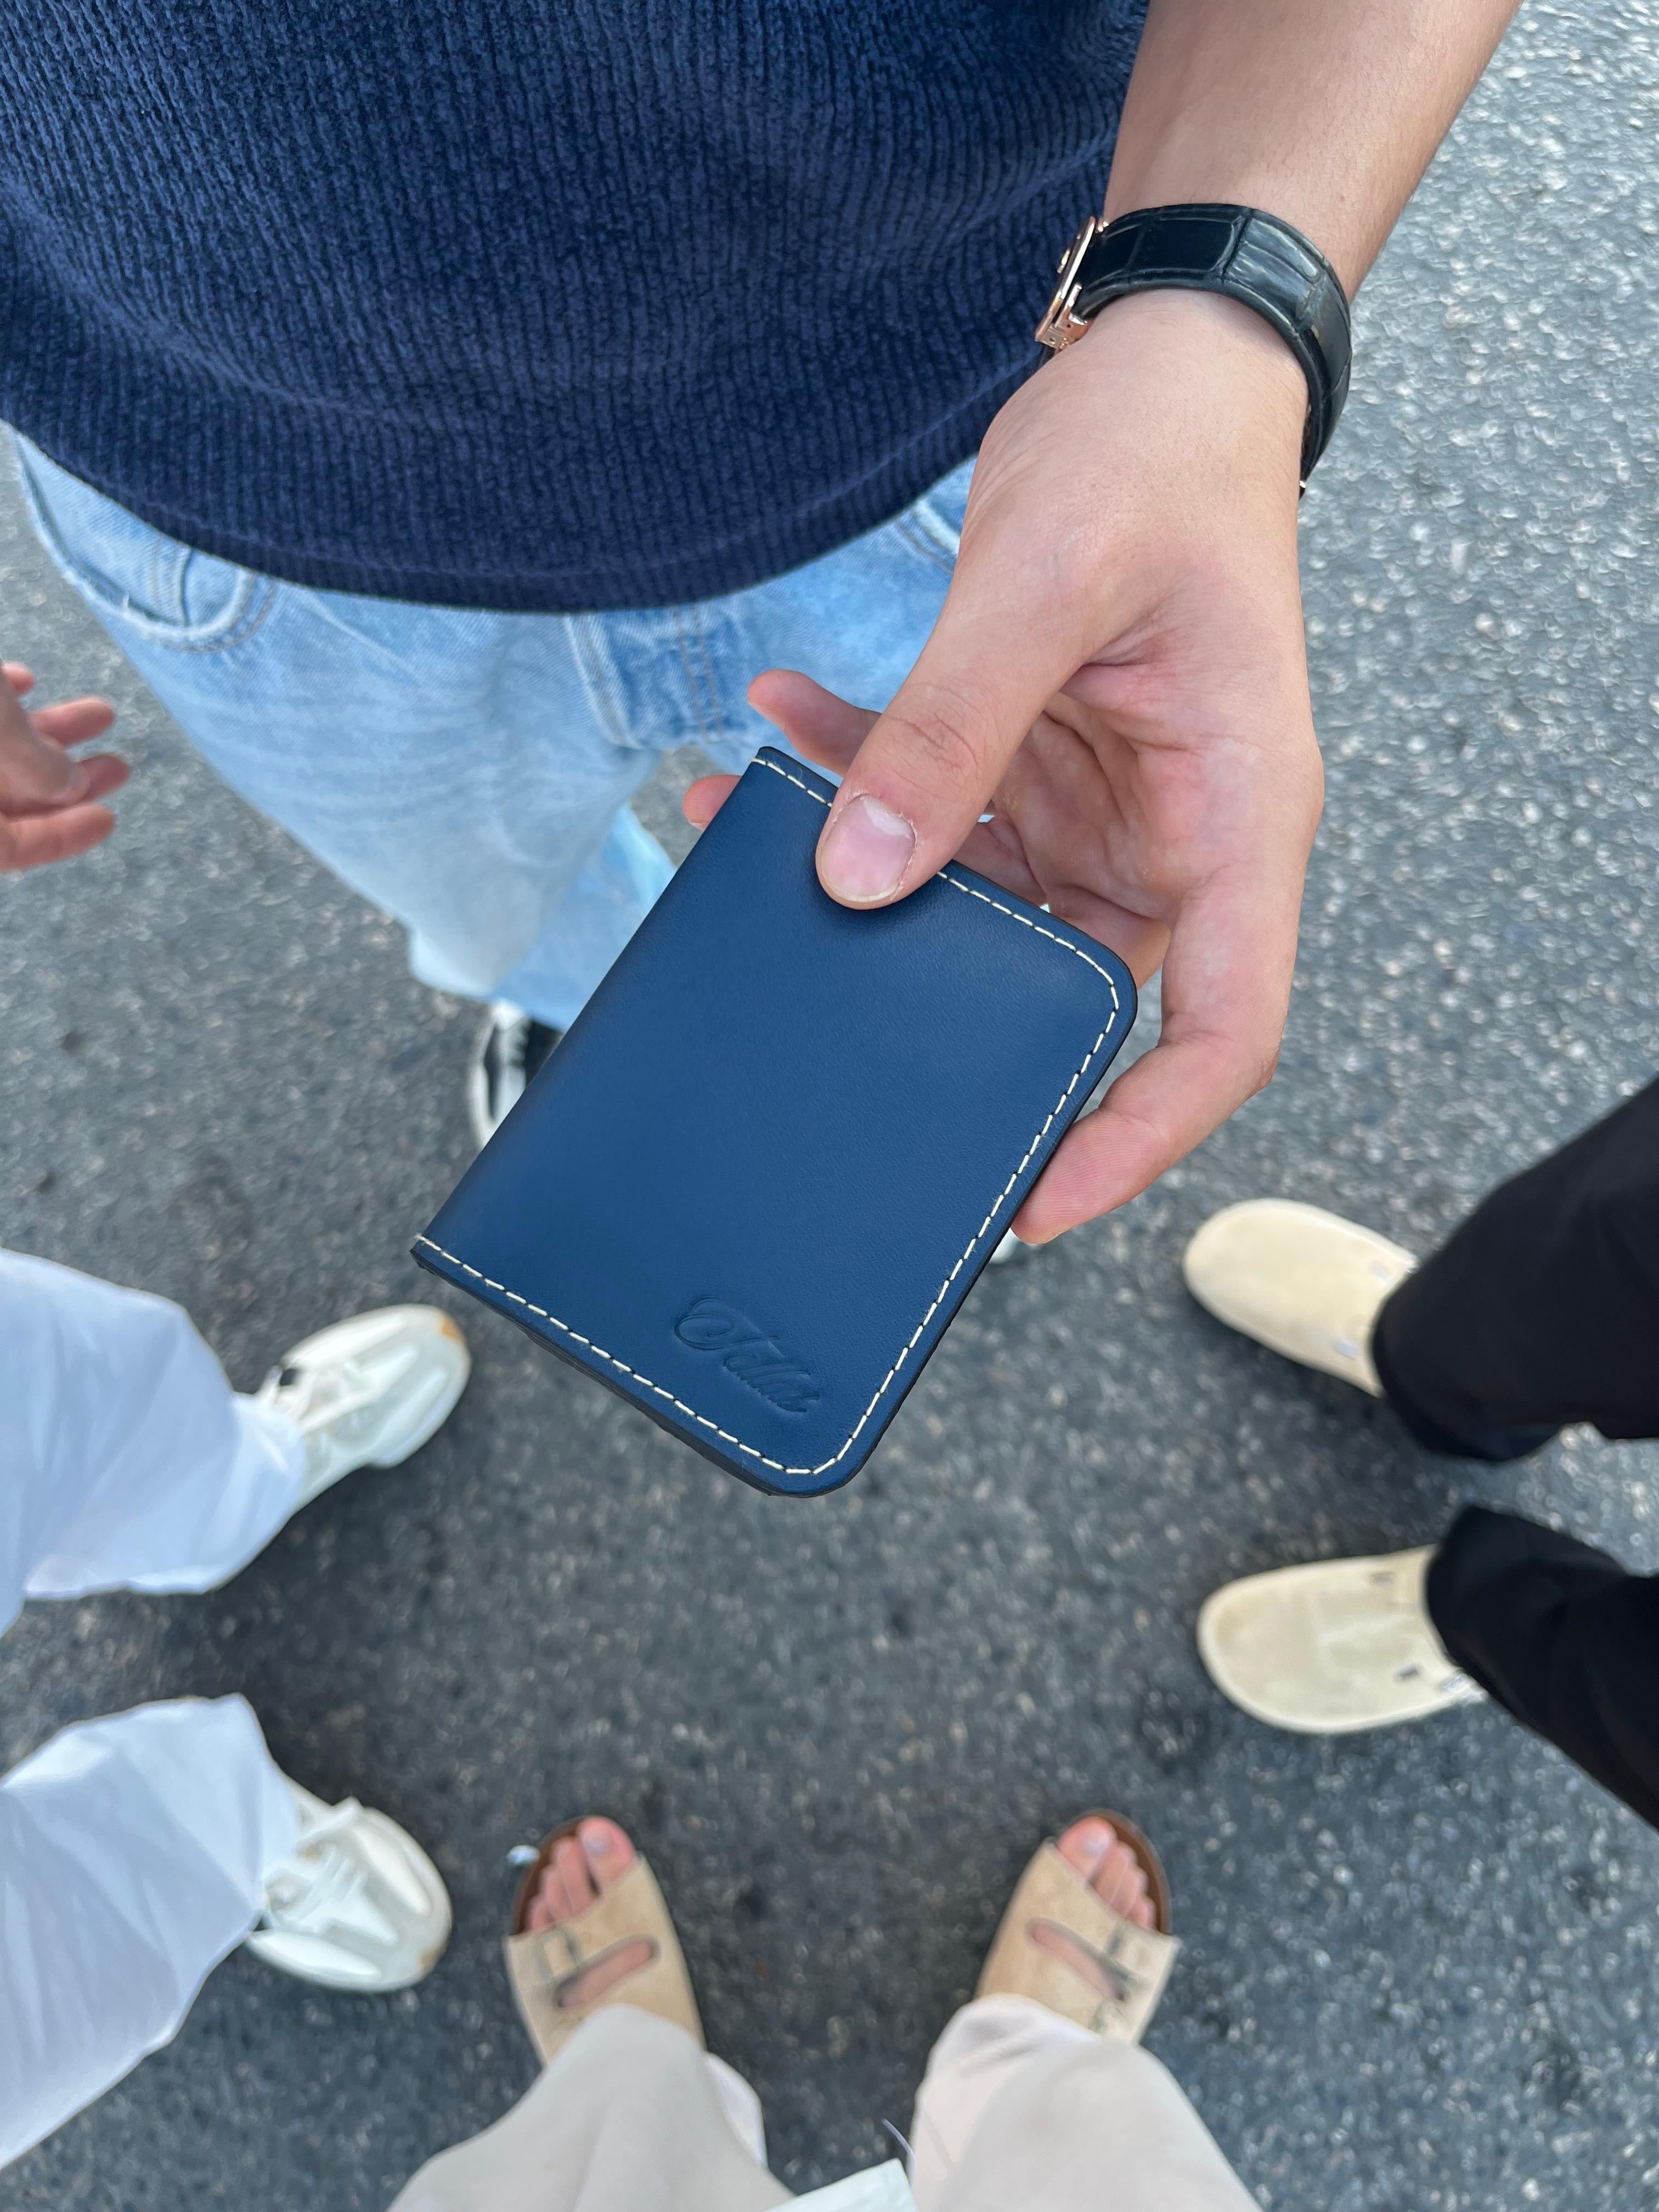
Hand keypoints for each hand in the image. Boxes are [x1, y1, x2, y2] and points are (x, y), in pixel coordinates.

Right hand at [0, 662, 125, 872]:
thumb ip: (35, 764)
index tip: (107, 819)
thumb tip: (70, 787)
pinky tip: (24, 681)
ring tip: (102, 713)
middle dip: (65, 779)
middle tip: (120, 768)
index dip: (59, 838)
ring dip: (42, 733)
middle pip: (1, 800)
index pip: (6, 850)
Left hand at [686, 290, 1322, 1241]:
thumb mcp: (1049, 583)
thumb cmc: (1161, 453)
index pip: (1222, 1031)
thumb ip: (951, 732)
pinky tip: (779, 727)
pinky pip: (943, 807)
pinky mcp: (1041, 759)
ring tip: (757, 823)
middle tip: (836, 1038)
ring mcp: (1105, 804)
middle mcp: (1176, 834)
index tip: (1041, 1201)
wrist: (1162, 362)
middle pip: (1082, 989)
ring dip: (872, 871)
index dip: (1142, 1134)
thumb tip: (860, 873)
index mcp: (1235, 818)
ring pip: (986, 901)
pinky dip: (860, 774)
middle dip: (955, 1012)